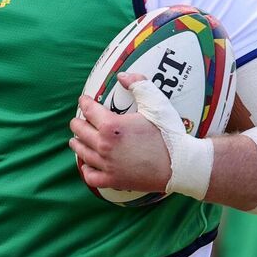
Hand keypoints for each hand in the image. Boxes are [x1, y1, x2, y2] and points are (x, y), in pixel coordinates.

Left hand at [69, 73, 171, 192]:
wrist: (180, 165)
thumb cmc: (168, 134)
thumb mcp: (156, 103)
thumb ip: (139, 85)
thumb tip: (122, 76)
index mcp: (111, 126)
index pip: (88, 110)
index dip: (84, 102)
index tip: (84, 100)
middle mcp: (104, 146)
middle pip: (80, 131)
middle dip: (77, 123)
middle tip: (79, 119)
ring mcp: (107, 165)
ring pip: (82, 153)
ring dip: (77, 144)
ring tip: (76, 140)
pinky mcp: (113, 181)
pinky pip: (90, 177)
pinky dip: (86, 169)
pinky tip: (87, 164)